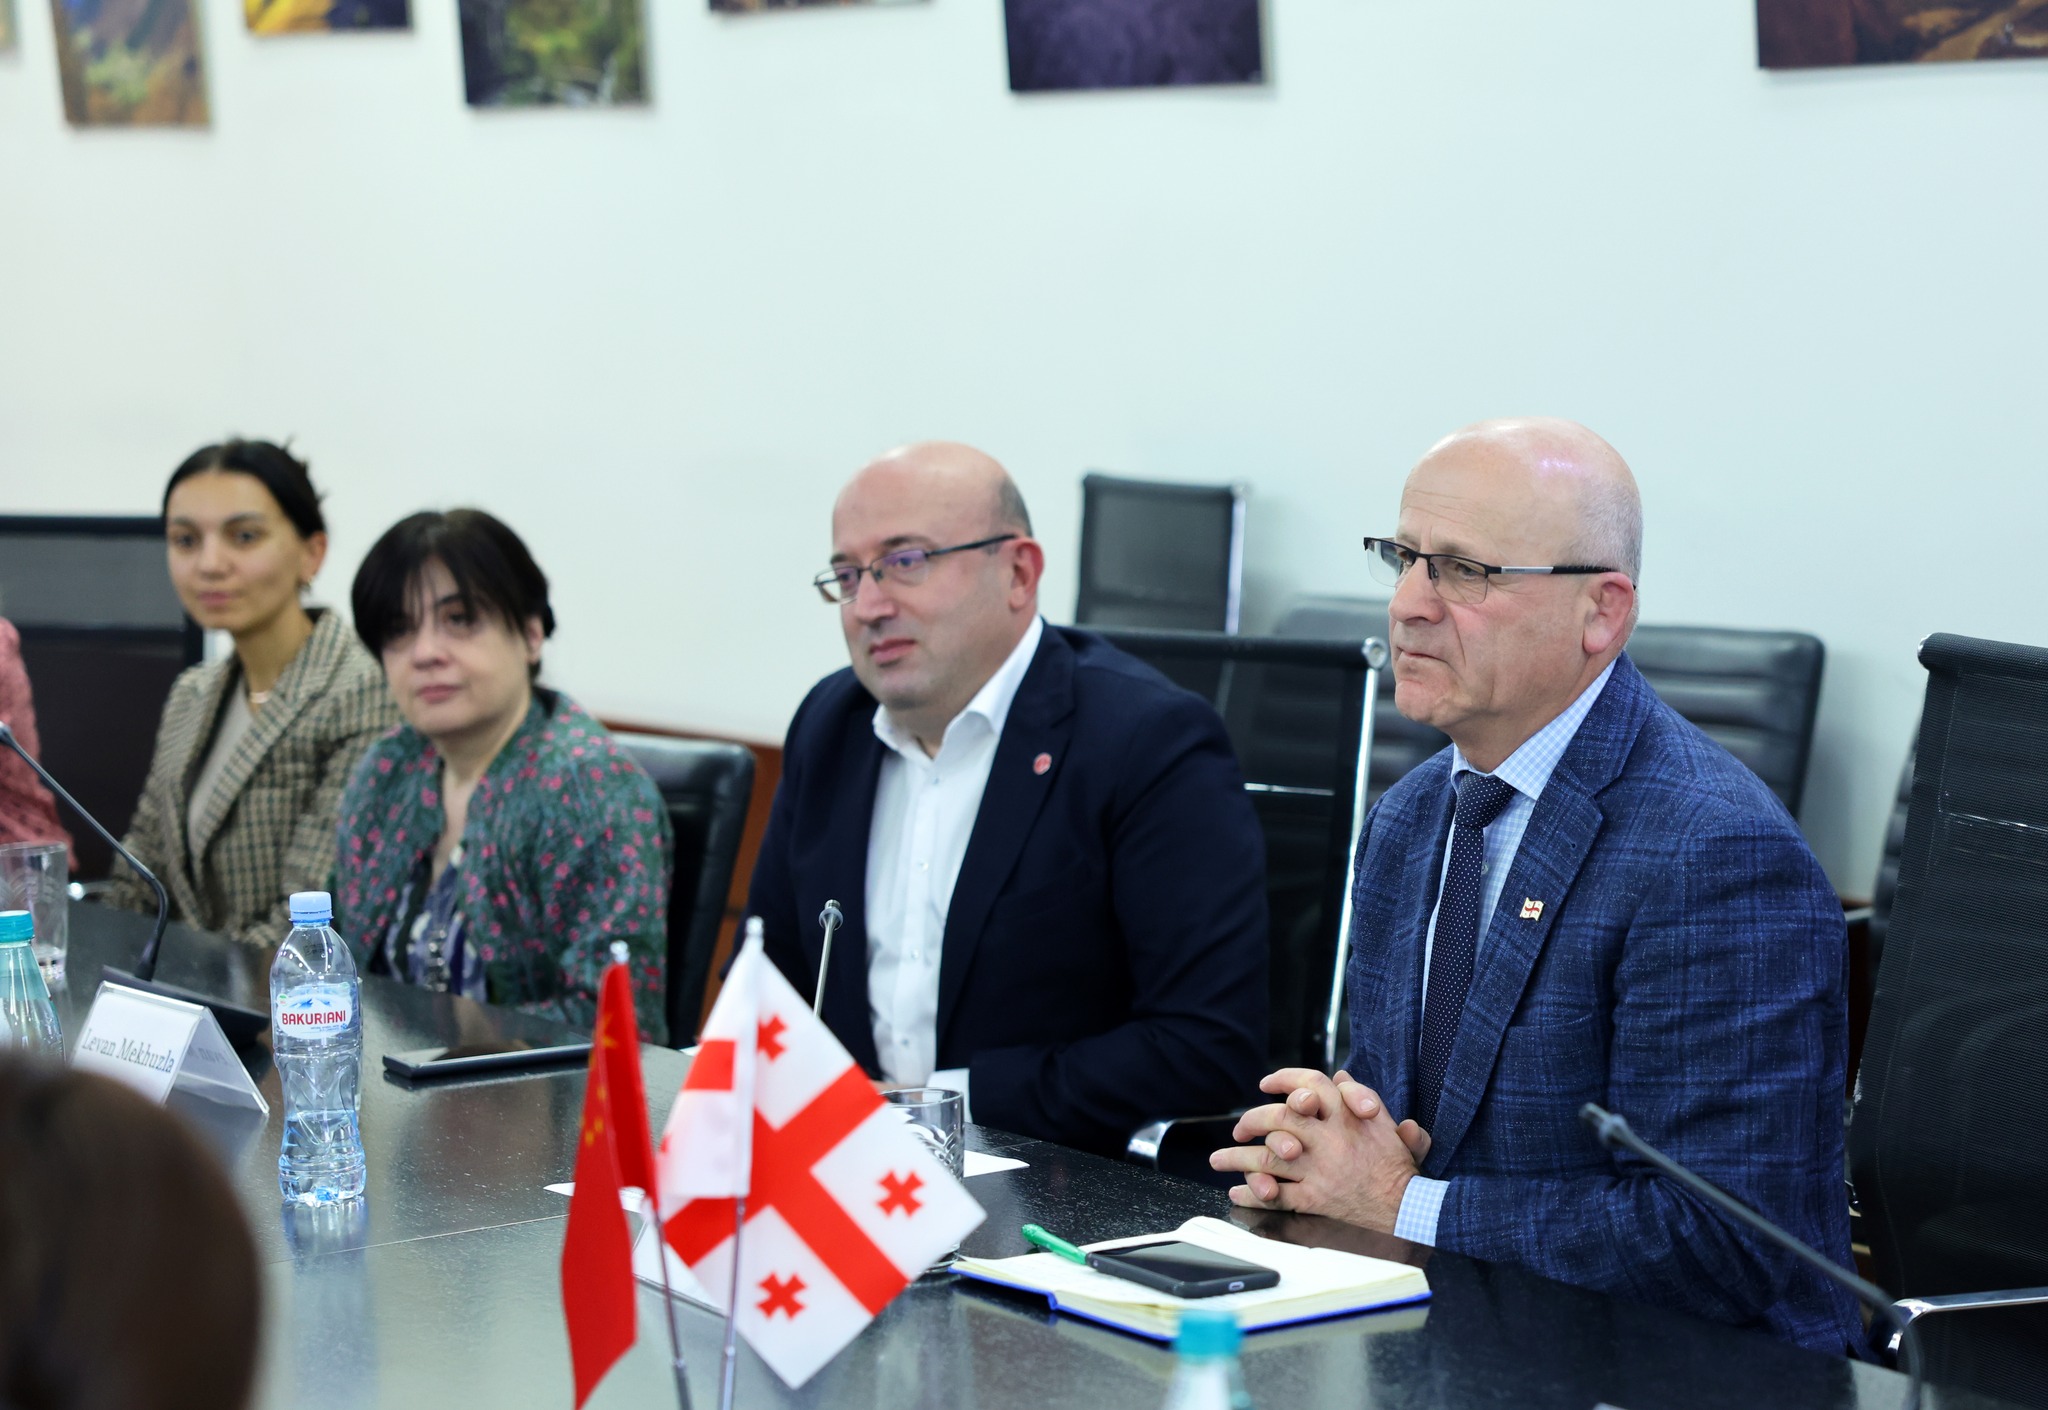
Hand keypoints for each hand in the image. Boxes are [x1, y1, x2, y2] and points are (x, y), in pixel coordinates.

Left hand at [1207, 1068, 1427, 1232]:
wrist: (1408, 1208)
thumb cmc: (1397, 1167)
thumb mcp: (1386, 1125)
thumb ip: (1361, 1098)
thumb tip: (1340, 1076)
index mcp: (1347, 1118)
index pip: (1311, 1085)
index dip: (1285, 1080)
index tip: (1266, 1083)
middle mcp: (1330, 1140)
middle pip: (1280, 1118)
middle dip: (1252, 1119)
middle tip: (1239, 1127)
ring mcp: (1319, 1170)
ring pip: (1269, 1157)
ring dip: (1239, 1158)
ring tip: (1219, 1159)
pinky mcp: (1315, 1199)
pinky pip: (1277, 1194)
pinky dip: (1254, 1193)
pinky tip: (1239, 1191)